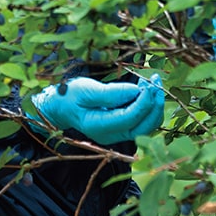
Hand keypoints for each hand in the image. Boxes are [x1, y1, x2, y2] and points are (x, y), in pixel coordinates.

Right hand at [29, 75, 164, 144]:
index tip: (150, 82)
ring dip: (154, 105)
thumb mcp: (86, 90)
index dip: (144, 101)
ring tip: (151, 83)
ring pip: (147, 125)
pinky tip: (145, 90)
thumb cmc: (70, 96)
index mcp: (100, 127)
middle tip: (155, 80)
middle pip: (145, 126)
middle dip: (154, 104)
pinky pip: (143, 121)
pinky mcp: (122, 128)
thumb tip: (135, 92)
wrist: (61, 107)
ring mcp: (118, 134)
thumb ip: (110, 94)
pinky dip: (149, 106)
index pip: (131, 118)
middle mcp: (112, 135)